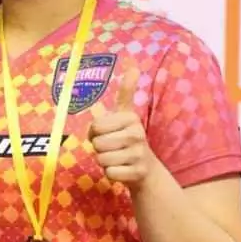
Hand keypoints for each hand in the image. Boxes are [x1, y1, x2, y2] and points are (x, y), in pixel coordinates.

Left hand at [88, 70, 155, 189]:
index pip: (95, 126)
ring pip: (101, 158)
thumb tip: (134, 67)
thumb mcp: (125, 114)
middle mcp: (137, 133)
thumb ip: (126, 92)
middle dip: (99, 148)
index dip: (94, 132)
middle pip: (97, 143)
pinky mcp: (138, 172)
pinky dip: (111, 174)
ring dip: (104, 161)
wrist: (146, 168)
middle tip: (112, 148)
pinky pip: (109, 173)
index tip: (107, 132)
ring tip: (117, 158)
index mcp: (130, 118)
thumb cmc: (126, 138)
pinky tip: (122, 170)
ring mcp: (139, 154)